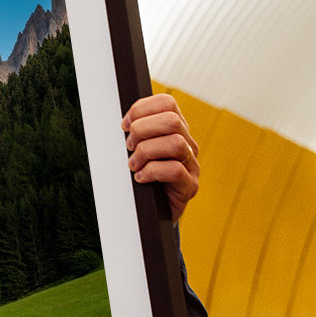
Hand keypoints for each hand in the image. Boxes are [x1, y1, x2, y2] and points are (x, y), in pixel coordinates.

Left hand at [122, 94, 199, 221]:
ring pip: (175, 143)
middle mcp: (187, 144)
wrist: (153, 213)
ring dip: (146, 152)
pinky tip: (140, 178)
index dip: (141, 109)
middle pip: (171, 120)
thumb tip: (123, 123)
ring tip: (134, 164)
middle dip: (142, 130)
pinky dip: (151, 172)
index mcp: (175, 130)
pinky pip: (175, 170)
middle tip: (129, 147)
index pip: (166, 103)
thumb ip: (136, 133)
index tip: (125, 125)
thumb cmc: (143, 177)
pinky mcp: (190, 186)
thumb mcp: (138, 150)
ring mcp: (192, 165)